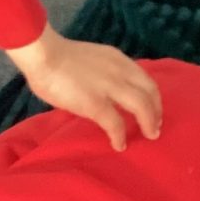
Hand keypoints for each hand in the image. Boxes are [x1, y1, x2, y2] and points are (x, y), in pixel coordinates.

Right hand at [4, 26, 162, 152]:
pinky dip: (120, 136)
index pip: (145, 78)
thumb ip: (101, 74)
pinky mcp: (96, 103)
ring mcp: (110, 87)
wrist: (42, 55)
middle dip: (156, 111)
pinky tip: (119, 145)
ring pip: (142, 106)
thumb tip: (101, 92)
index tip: (152, 107)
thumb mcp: (90, 60)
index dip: (152, 96)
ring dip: (148, 123)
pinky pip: (116, 124)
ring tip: (149, 136)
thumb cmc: (56, 57)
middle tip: (155, 126)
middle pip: (150, 92)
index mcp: (117, 59)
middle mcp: (120, 71)